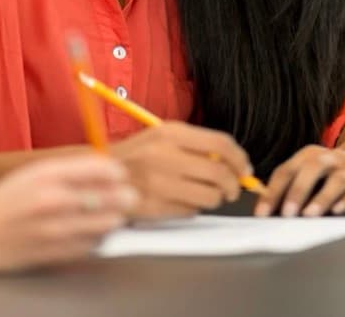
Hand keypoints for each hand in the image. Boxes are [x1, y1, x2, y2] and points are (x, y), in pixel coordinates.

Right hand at [0, 154, 135, 272]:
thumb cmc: (1, 202)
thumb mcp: (32, 173)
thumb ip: (70, 169)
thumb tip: (107, 168)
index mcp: (48, 174)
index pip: (105, 169)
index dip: (117, 173)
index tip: (117, 176)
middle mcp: (54, 200)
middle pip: (116, 197)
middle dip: (123, 195)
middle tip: (122, 196)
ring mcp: (56, 230)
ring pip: (110, 223)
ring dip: (112, 218)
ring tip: (103, 215)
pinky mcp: (56, 253)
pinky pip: (94, 245)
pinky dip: (96, 238)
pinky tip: (85, 232)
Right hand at [110, 121, 252, 218]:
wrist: (98, 176)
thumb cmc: (137, 156)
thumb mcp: (162, 138)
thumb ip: (196, 145)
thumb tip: (233, 161)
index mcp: (170, 133)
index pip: (221, 144)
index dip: (240, 159)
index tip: (245, 169)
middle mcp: (165, 155)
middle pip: (220, 173)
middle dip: (233, 185)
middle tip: (232, 189)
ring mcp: (159, 183)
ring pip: (210, 196)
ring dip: (214, 199)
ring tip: (205, 195)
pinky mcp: (155, 206)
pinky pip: (191, 211)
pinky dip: (193, 208)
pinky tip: (180, 201)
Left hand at [254, 145, 344, 217]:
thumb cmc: (330, 173)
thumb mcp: (309, 172)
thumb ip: (289, 187)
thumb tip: (266, 211)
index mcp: (310, 155)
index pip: (287, 170)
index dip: (273, 192)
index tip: (262, 213)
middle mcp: (331, 158)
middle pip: (312, 169)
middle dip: (298, 191)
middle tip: (286, 213)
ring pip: (337, 180)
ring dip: (322, 198)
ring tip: (310, 215)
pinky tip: (338, 211)